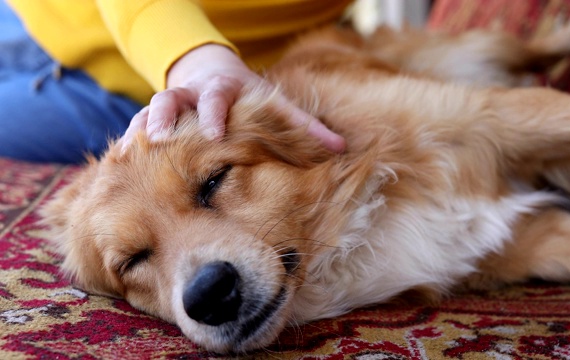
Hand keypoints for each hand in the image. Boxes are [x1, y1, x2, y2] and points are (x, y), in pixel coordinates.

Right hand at [121, 44, 345, 151]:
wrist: (211, 72)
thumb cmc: (249, 98)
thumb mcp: (275, 106)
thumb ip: (305, 126)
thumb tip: (341, 147)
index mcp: (224, 90)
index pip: (218, 97)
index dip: (215, 112)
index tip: (213, 132)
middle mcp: (193, 94)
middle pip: (174, 99)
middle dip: (168, 117)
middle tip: (163, 139)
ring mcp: (171, 103)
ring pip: (149, 109)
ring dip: (142, 129)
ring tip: (130, 151)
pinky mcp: (155, 116)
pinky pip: (137, 124)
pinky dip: (129, 140)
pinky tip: (118, 160)